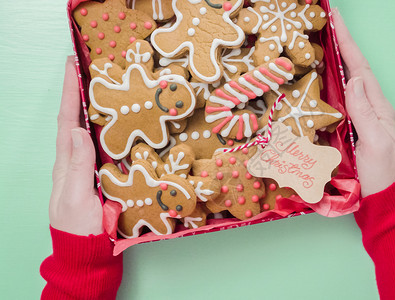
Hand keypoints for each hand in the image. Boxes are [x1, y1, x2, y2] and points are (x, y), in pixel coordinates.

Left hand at [49, 56, 102, 235]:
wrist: (88, 252)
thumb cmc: (79, 229)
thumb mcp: (76, 199)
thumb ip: (78, 167)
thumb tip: (79, 131)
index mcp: (66, 164)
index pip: (67, 120)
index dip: (69, 92)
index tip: (72, 64)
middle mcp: (77, 160)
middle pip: (78, 119)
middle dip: (82, 90)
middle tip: (92, 65)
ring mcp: (91, 168)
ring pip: (94, 130)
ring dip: (97, 105)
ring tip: (107, 83)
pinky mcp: (106, 175)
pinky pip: (108, 146)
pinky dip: (112, 128)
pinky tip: (123, 120)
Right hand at [332, 9, 394, 197]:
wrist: (384, 201)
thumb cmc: (383, 175)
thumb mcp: (377, 144)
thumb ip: (366, 113)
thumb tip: (354, 80)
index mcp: (379, 108)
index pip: (361, 69)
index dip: (348, 43)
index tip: (336, 20)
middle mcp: (370, 109)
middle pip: (353, 70)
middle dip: (340, 45)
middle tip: (324, 25)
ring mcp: (360, 119)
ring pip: (345, 84)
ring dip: (333, 62)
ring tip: (319, 44)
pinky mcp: (349, 130)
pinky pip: (338, 102)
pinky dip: (329, 85)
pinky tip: (319, 81)